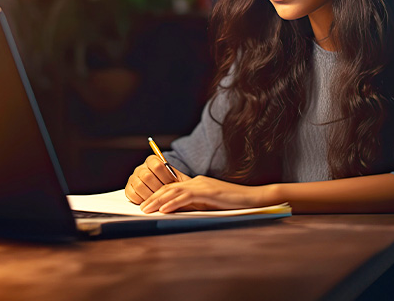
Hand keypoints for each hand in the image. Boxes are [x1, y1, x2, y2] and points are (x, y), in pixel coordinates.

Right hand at [124, 155, 189, 203]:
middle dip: (157, 188)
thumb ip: (181, 180)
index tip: (172, 185)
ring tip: (158, 202)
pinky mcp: (128, 188)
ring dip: (150, 196)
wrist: (164, 192)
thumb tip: (188, 184)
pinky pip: (131, 194)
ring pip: (139, 185)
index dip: (165, 177)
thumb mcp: (179, 181)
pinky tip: (149, 203)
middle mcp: (141, 168)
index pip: (157, 166)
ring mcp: (133, 177)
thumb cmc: (173, 186)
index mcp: (153, 161)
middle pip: (147, 176)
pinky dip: (141, 200)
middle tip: (165, 196)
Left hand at [138, 175, 276, 213]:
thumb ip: (193, 205)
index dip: (157, 195)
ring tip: (147, 210)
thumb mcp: (209, 205)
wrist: (252, 198)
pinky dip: (173, 203)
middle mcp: (197, 181)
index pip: (172, 188)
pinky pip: (187, 196)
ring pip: (174, 191)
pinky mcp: (209, 191)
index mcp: (196, 183)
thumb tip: (175, 212)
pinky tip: (164, 209)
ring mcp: (203, 185)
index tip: (146, 205)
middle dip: (153, 198)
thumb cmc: (232, 204)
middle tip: (141, 208)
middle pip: (169, 188)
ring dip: (158, 201)